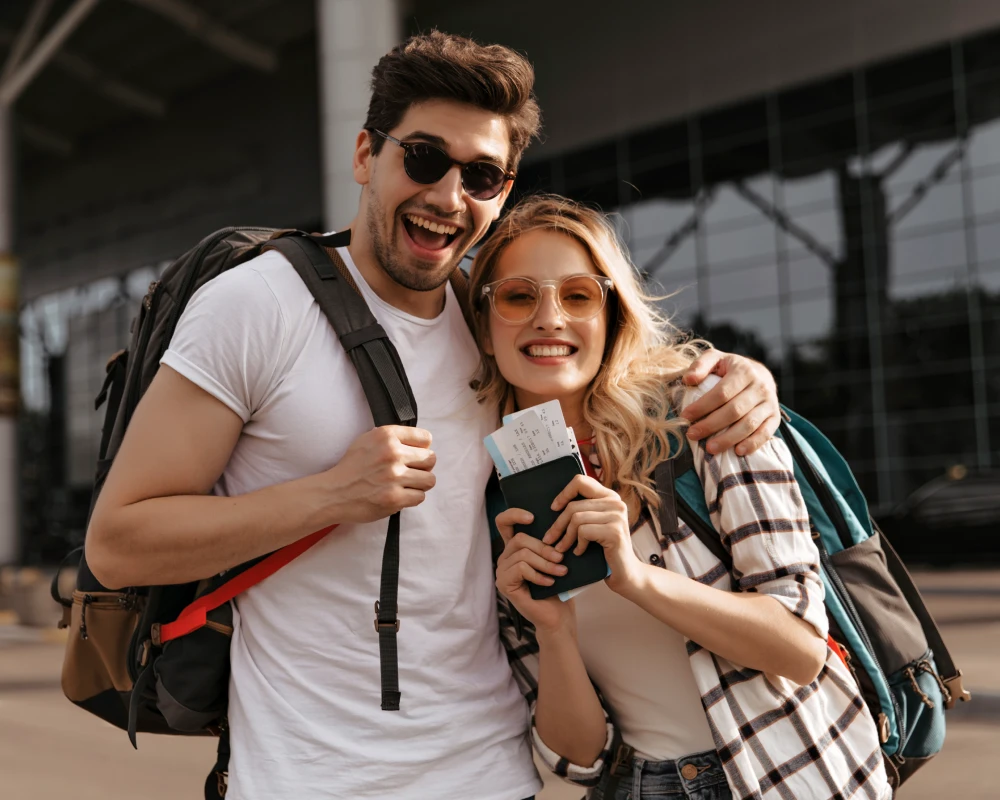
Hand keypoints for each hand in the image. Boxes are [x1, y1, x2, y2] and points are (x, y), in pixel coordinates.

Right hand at [322, 425, 435, 522]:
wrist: (334, 493)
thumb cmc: (352, 467)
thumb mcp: (367, 440)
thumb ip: (392, 437)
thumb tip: (421, 442)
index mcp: (386, 435)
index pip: (425, 438)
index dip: (422, 448)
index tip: (414, 455)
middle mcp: (392, 453)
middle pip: (431, 459)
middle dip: (423, 467)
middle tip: (409, 472)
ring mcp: (394, 477)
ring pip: (429, 480)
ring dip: (419, 484)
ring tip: (405, 485)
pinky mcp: (394, 498)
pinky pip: (420, 497)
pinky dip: (412, 498)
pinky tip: (399, 495)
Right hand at [495, 508, 574, 634]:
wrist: (557, 616)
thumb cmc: (558, 586)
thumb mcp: (554, 559)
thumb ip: (548, 542)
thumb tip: (557, 523)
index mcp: (515, 548)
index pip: (504, 522)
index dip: (514, 514)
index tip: (532, 517)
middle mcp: (505, 558)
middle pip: (519, 539)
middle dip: (544, 548)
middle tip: (561, 559)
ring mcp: (502, 572)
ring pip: (523, 554)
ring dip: (546, 563)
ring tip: (561, 572)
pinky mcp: (504, 584)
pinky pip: (521, 569)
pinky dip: (539, 575)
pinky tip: (550, 583)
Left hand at [544, 475, 640, 593]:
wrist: (625, 572)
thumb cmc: (605, 548)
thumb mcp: (594, 523)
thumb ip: (584, 509)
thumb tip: (554, 503)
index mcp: (610, 496)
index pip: (581, 481)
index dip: (564, 493)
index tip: (554, 508)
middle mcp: (616, 502)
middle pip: (574, 505)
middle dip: (558, 524)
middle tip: (549, 539)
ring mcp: (617, 516)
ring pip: (576, 518)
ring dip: (565, 537)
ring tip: (562, 548)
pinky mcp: (614, 531)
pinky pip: (583, 531)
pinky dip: (577, 544)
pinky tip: (579, 552)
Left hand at [681, 349, 779, 455]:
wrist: (759, 374)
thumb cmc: (730, 369)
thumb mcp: (715, 359)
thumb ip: (700, 365)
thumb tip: (688, 379)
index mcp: (744, 371)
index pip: (722, 393)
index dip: (702, 406)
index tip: (685, 416)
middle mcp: (760, 386)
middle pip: (734, 410)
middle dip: (711, 425)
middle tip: (692, 434)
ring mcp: (770, 402)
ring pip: (749, 424)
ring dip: (728, 439)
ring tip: (709, 448)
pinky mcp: (775, 417)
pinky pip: (765, 433)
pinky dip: (752, 444)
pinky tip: (737, 451)